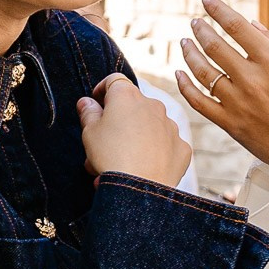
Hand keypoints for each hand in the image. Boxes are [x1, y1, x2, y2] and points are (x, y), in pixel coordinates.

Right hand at [77, 74, 191, 187]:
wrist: (139, 188)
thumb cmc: (110, 155)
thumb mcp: (90, 132)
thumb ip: (88, 113)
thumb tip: (86, 102)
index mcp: (127, 96)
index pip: (114, 80)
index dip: (102, 90)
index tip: (96, 104)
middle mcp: (153, 105)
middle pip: (133, 105)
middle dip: (120, 119)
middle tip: (106, 141)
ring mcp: (171, 126)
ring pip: (151, 125)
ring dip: (138, 136)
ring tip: (123, 160)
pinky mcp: (182, 146)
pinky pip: (167, 145)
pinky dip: (157, 152)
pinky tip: (144, 167)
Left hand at [178, 0, 268, 176]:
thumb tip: (252, 24)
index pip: (238, 27)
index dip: (219, 11)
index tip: (207, 0)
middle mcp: (252, 79)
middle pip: (215, 46)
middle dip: (201, 29)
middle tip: (195, 22)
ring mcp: (237, 102)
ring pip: (202, 71)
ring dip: (189, 53)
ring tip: (184, 42)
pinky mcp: (229, 122)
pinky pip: (198, 101)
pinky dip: (185, 86)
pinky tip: (179, 73)